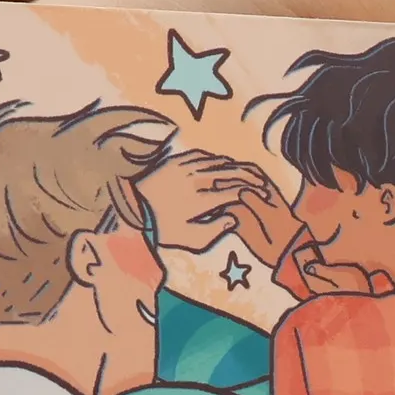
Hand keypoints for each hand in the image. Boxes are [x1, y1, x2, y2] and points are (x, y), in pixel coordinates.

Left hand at [138, 147, 276, 252]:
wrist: (133, 211)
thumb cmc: (163, 230)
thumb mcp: (191, 239)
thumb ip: (215, 231)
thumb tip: (234, 218)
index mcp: (201, 200)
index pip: (234, 191)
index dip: (252, 191)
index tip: (262, 194)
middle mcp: (195, 180)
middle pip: (230, 172)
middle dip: (249, 176)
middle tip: (261, 181)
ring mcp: (185, 167)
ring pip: (217, 161)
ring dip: (234, 166)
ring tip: (245, 172)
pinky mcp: (175, 160)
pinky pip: (201, 155)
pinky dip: (215, 159)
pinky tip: (221, 164)